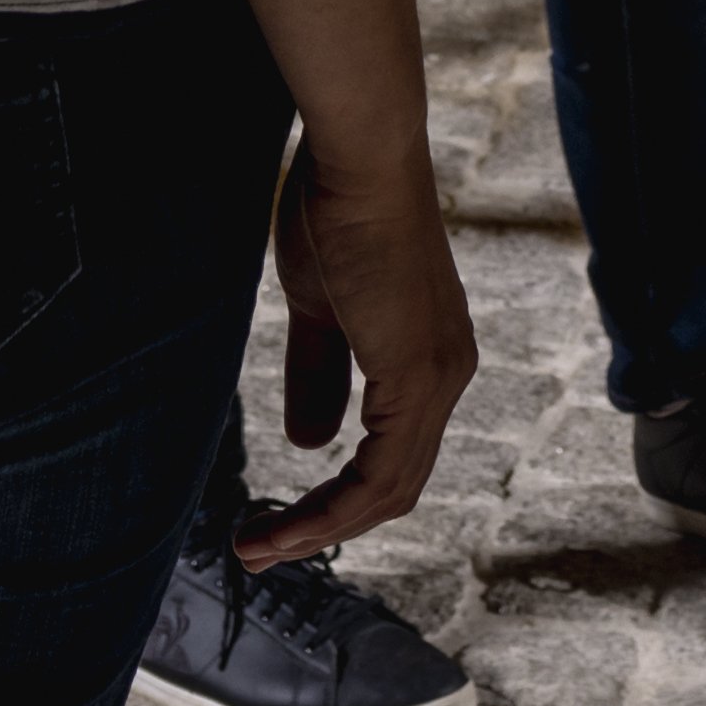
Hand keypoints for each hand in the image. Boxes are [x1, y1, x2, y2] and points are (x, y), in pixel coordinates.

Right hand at [237, 136, 478, 561]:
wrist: (358, 155)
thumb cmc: (334, 209)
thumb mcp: (319, 307)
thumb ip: (319, 372)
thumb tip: (310, 442)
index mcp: (430, 357)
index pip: (394, 454)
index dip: (338, 497)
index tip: (277, 519)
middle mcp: (449, 374)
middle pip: (395, 486)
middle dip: (325, 527)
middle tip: (259, 549)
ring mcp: (439, 378)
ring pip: (389, 490)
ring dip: (320, 529)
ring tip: (256, 549)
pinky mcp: (416, 375)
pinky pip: (380, 472)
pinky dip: (333, 509)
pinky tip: (287, 524)